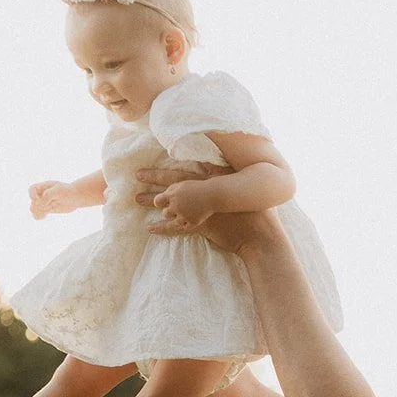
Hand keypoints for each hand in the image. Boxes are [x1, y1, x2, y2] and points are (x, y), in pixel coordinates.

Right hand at [29, 180, 80, 218]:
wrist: (75, 197)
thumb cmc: (67, 191)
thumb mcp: (58, 190)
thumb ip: (48, 195)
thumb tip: (40, 204)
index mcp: (43, 186)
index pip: (31, 189)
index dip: (32, 195)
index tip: (39, 199)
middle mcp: (41, 194)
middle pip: (33, 201)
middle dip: (39, 205)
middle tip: (50, 206)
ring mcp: (44, 202)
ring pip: (33, 209)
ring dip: (37, 212)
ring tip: (46, 212)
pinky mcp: (47, 209)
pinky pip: (38, 214)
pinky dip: (39, 216)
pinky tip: (44, 216)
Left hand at [135, 167, 271, 251]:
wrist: (260, 232)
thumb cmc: (257, 209)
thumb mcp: (245, 185)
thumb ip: (230, 175)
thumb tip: (223, 164)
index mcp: (211, 181)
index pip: (181, 172)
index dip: (164, 169)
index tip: (150, 166)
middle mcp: (202, 194)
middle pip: (172, 186)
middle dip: (152, 181)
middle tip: (136, 178)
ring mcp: (200, 211)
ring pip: (171, 205)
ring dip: (153, 203)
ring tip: (137, 200)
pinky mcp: (200, 227)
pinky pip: (176, 229)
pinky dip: (163, 229)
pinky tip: (149, 228)